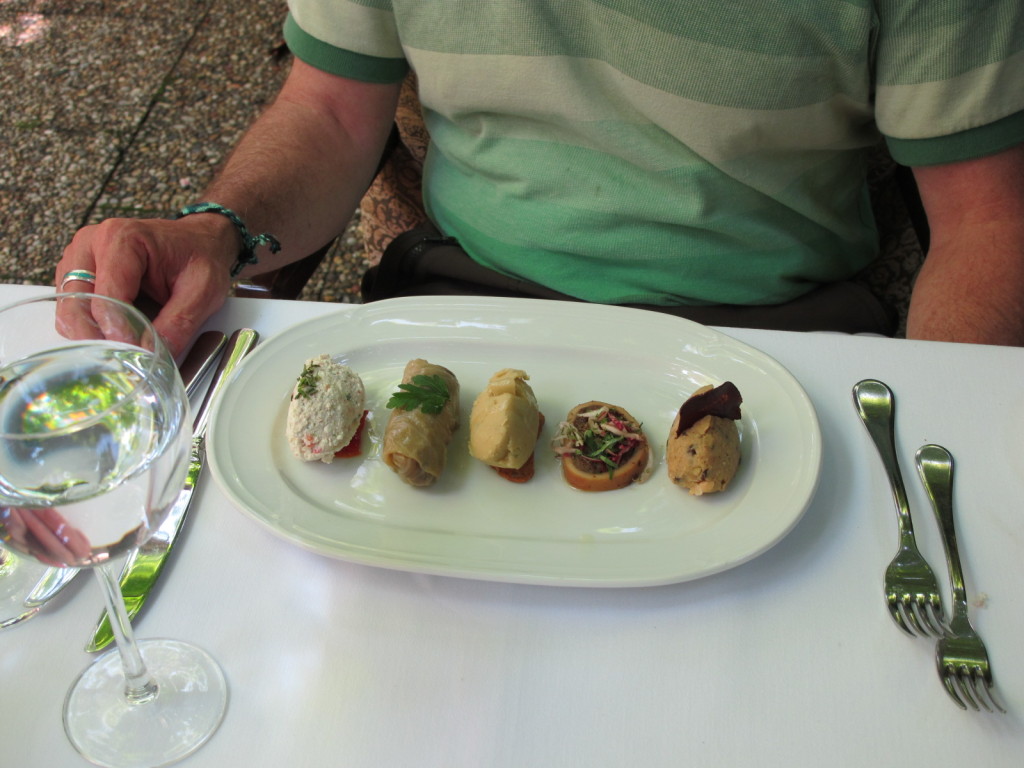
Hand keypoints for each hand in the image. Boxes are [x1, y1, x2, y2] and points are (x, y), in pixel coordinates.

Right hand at [57, 215, 236, 357]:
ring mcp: (80, 261)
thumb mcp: (203, 290)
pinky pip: (74, 311)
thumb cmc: (200, 257)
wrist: (200, 242)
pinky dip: (92, 329)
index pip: (105, 295)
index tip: (136, 354)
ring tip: (123, 351)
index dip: (118, 331)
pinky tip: (117, 339)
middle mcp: (91, 245)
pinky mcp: (80, 277)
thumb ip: (178, 323)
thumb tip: (153, 356)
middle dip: (97, 339)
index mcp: (121, 239)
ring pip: (69, 310)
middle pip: (75, 304)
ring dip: (92, 336)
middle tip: (123, 361)